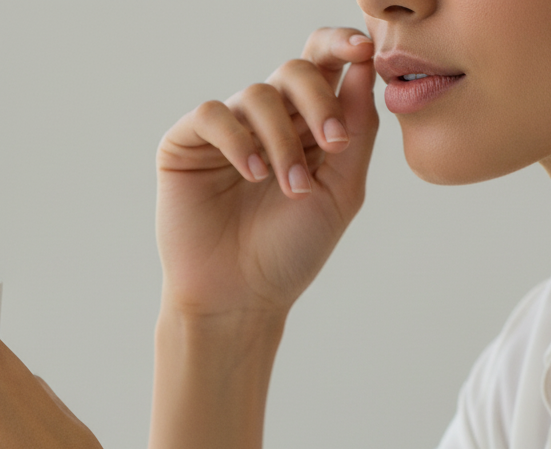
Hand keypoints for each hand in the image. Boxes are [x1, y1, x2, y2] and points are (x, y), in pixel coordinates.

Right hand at [156, 27, 377, 322]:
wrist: (239, 299)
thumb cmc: (289, 254)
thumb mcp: (341, 192)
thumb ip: (357, 129)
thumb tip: (365, 65)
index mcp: (306, 130)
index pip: (322, 66)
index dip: (341, 46)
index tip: (363, 52)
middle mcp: (265, 125)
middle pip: (294, 71)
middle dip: (319, 102)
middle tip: (334, 144)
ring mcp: (225, 134)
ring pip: (258, 95)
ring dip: (282, 140)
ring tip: (289, 187)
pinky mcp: (185, 145)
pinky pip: (213, 115)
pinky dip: (238, 139)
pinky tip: (252, 175)